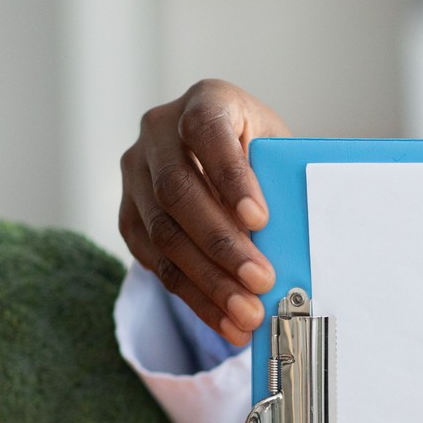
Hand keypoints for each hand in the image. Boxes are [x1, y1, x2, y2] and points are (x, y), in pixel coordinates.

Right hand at [118, 80, 286, 346]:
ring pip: (163, 234)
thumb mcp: (276, 150)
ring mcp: (136, 174)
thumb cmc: (260, 152)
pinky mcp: (128, 214)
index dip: (231, 177)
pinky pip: (155, 262)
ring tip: (245, 315)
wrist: (220, 155)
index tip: (259, 219)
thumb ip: (279, 181)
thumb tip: (294, 245)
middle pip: (178, 192)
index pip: (208, 132)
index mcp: (204, 102)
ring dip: (207, 281)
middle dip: (221, 244)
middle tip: (260, 281)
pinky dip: (193, 296)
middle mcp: (158, 132)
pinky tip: (223, 320)